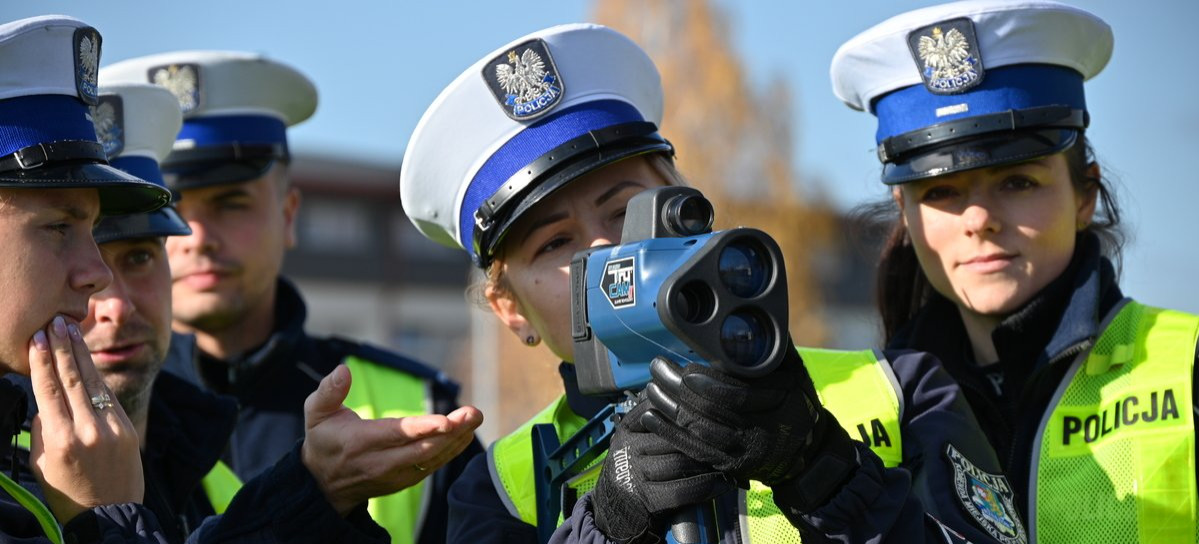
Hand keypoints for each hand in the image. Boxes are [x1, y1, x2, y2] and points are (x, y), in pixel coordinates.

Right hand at [27, 315, 144, 522]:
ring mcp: (112, 428)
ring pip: (92, 382)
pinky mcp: (128, 428)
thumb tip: (47, 401)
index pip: (49, 390)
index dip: (42, 361)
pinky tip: (87, 356)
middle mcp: (88, 430)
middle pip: (72, 378)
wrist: (111, 515)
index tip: (37, 338)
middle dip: (62, 347)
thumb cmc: (68, 492)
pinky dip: (96, 374)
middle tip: (54, 321)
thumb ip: (43, 429)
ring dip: (81, 352)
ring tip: (70, 328)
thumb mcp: (42, 464)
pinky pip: (108, 395)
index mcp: (61, 440)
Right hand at [301, 364, 482, 515]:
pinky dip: (452, 450)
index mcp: (360, 443)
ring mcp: (395, 475)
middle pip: (422, 448)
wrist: (324, 484)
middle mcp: (381, 462)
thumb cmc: (324, 440)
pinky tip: (466, 432)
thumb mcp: (316, 414)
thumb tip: (343, 370)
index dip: (424, 428)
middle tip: (474, 413)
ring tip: (475, 418)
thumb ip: (329, 392)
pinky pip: (433, 465)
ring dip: (457, 439)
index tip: (447, 420)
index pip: (397, 434)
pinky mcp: (405, 480)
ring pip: (432, 458)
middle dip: (452, 431)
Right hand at [591, 395, 728, 543]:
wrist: (614, 512)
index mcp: (627, 428)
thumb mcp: (636, 441)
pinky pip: (683, 489)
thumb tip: (694, 398)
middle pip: (674, 436)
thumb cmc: (635, 472)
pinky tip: (722, 484)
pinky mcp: (646, 498)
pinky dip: (706, 487)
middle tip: (729, 439)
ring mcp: (635, 473)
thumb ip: (657, 422)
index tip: (713, 412)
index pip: (661, 410)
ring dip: (708, 464)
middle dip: (702, 440)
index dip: (689, 412)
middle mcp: (628, 447)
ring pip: (680, 462)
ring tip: (728, 461)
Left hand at [642, 347, 856, 509]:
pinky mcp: (728, 464)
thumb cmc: (798, 404)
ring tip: (652, 387)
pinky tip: (650, 416)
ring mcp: (742, 451)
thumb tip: (758, 310)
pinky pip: (693, 451)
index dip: (709, 383)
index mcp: (777, 404)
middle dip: (679, 389)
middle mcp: (759, 431)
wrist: (805, 452)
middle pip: (711, 412)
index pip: (737, 395)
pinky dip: (669, 433)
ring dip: (670, 408)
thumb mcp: (796, 373)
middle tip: (659, 367)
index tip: (687, 367)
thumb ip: (775, 345)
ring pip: (698, 431)